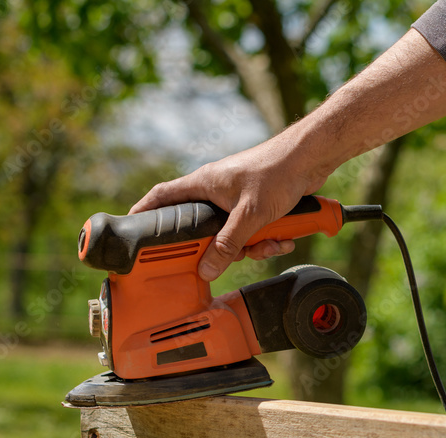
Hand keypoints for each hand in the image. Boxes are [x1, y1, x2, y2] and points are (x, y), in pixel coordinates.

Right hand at [130, 133, 327, 281]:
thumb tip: (206, 269)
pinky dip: (268, 239)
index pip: (162, 198)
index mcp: (203, 184)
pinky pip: (252, 232)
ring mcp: (235, 199)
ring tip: (271, 242)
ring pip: (232, 235)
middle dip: (223, 248)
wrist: (311, 159)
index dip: (145, 214)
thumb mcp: (250, 215)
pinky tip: (286, 238)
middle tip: (233, 255)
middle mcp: (215, 191)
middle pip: (202, 230)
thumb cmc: (277, 172)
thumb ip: (228, 244)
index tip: (134, 233)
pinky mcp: (255, 206)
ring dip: (253, 246)